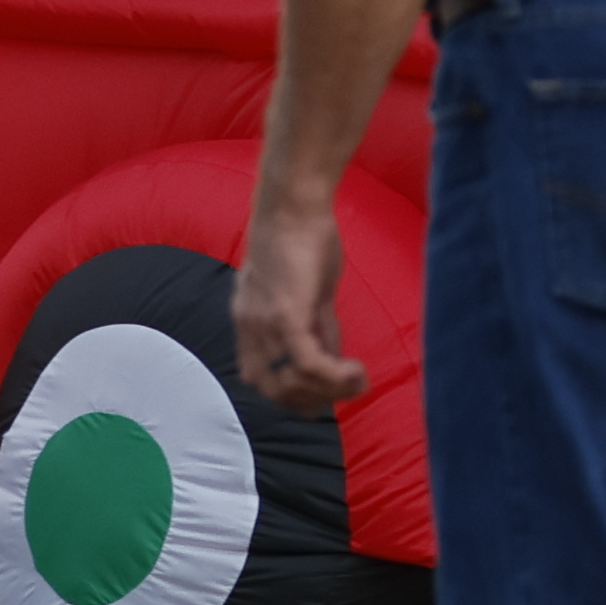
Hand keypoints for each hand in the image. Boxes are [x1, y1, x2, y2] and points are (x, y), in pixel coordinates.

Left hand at [230, 184, 366, 411]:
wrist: (293, 204)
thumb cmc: (302, 238)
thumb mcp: (308, 291)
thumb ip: (316, 326)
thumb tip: (334, 359)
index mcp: (248, 321)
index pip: (259, 377)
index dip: (292, 393)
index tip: (326, 390)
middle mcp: (249, 327)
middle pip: (271, 389)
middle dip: (311, 400)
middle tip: (346, 389)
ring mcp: (264, 322)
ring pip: (292, 382)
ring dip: (329, 390)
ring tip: (357, 378)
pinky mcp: (286, 314)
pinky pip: (307, 363)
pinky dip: (334, 376)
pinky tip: (356, 370)